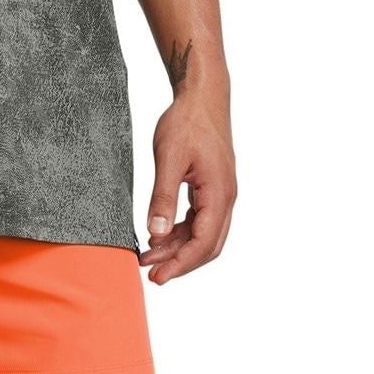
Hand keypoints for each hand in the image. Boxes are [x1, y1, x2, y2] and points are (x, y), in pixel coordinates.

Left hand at [139, 89, 235, 285]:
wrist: (203, 95)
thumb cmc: (187, 121)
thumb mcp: (169, 159)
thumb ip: (163, 197)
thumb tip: (157, 234)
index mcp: (219, 193)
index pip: (203, 242)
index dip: (180, 264)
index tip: (156, 277)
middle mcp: (225, 197)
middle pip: (207, 245)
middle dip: (179, 263)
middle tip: (151, 275)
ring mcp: (220, 194)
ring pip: (203, 235)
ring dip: (177, 249)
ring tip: (147, 257)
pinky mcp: (211, 189)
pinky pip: (199, 221)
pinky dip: (180, 234)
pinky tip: (158, 237)